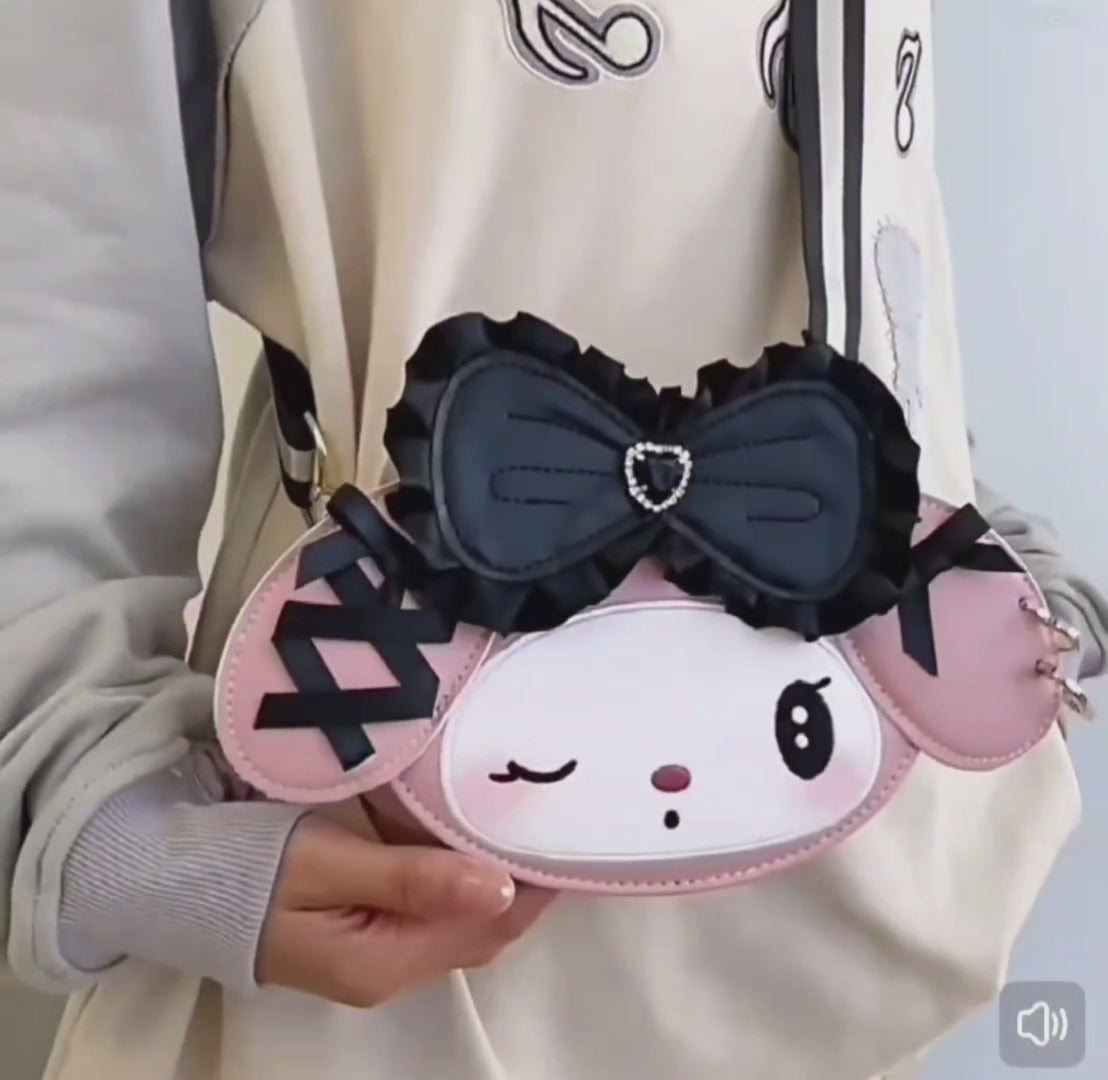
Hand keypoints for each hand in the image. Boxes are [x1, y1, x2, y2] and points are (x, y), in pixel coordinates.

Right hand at [257, 812, 554, 1007]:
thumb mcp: (329, 864)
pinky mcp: (362, 935)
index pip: (487, 930)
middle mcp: (388, 971)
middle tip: (550, 822)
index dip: (534, 891)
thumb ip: (414, 879)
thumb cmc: (247, 866)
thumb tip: (501, 886)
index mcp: (384, 962)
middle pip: (479, 932)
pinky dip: (460, 881)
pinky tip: (468, 841)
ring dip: (493, 881)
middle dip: (522, 886)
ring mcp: (374, 957)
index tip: (566, 839)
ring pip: (459, 923)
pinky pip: (431, 912)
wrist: (175, 881)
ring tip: (521, 825)